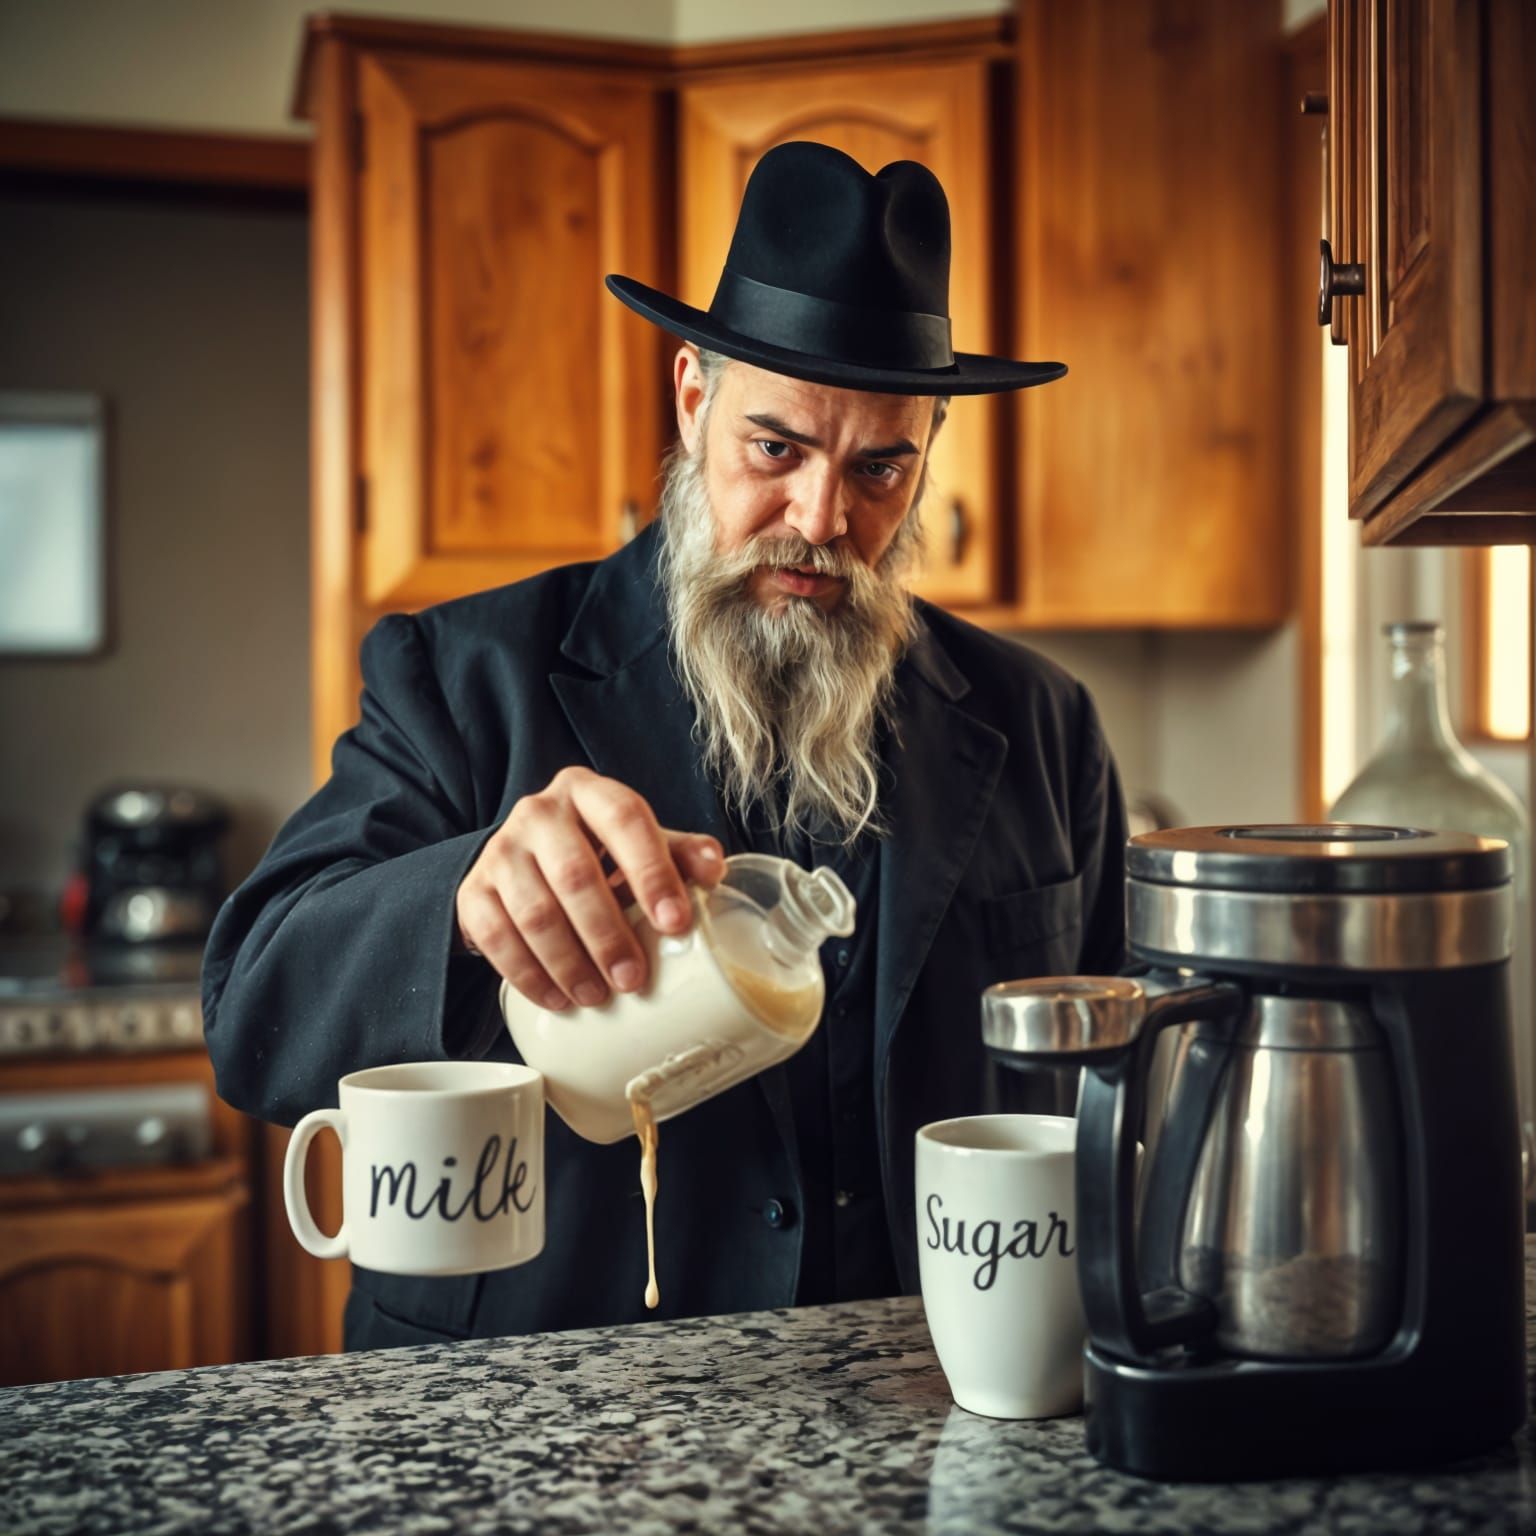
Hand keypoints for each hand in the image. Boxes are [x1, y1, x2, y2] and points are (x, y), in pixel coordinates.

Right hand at [455, 766, 724, 1011]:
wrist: (524, 862)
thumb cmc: (599, 853)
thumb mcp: (641, 844)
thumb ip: (680, 854)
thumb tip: (715, 870)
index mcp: (589, 791)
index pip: (624, 819)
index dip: (652, 872)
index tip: (675, 924)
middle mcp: (539, 811)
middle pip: (575, 874)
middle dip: (607, 935)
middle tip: (632, 980)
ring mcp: (501, 850)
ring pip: (534, 911)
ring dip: (568, 962)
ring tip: (595, 997)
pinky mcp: (473, 889)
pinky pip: (495, 936)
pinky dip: (527, 974)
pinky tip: (555, 998)